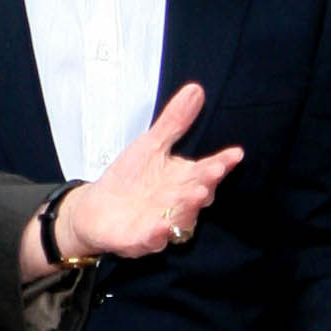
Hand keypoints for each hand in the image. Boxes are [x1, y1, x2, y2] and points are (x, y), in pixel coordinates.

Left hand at [47, 81, 241, 265]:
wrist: (95, 208)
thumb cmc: (130, 177)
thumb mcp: (151, 144)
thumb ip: (175, 122)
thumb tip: (196, 88)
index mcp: (183, 180)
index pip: (207, 170)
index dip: (221, 163)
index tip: (235, 154)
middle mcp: (178, 204)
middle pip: (197, 194)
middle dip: (207, 183)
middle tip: (214, 172)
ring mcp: (162, 224)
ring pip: (180, 219)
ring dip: (188, 208)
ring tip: (197, 193)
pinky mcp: (140, 241)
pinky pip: (151, 240)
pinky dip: (157, 235)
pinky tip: (160, 227)